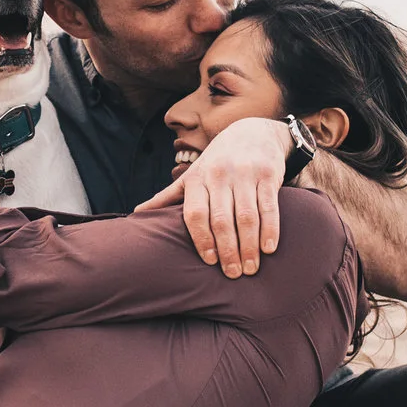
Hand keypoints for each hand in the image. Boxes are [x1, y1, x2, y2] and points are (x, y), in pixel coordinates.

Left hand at [135, 116, 286, 277]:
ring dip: (249, 246)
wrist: (251, 132)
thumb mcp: (192, 175)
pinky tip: (269, 249)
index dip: (201, 239)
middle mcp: (219, 174)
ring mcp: (245, 174)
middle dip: (227, 250)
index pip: (195, 214)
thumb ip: (168, 196)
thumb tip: (136, 214)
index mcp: (197, 178)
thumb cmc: (216, 162)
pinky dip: (270, 230)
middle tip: (233, 274)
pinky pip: (269, 207)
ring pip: (247, 216)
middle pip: (222, 219)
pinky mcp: (268, 174)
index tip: (209, 262)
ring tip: (250, 269)